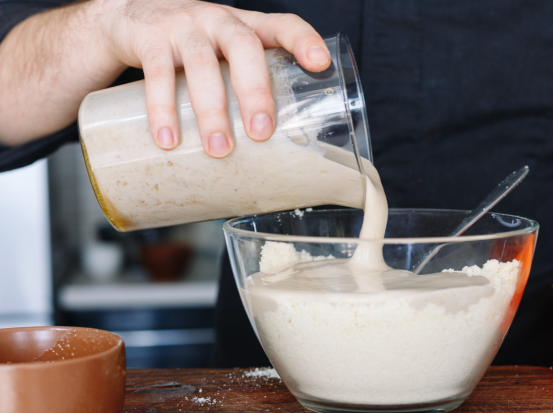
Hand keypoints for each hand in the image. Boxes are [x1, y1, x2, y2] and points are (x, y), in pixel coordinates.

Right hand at [98, 0, 329, 156]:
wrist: (129, 19)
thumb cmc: (193, 48)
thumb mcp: (224, 56)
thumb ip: (246, 85)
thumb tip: (275, 148)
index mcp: (246, 26)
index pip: (282, 24)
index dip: (303, 41)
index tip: (320, 64)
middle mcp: (218, 20)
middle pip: (244, 47)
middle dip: (255, 91)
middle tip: (261, 132)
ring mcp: (183, 26)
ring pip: (201, 65)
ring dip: (212, 111)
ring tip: (218, 150)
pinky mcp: (149, 38)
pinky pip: (158, 75)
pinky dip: (162, 110)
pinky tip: (168, 140)